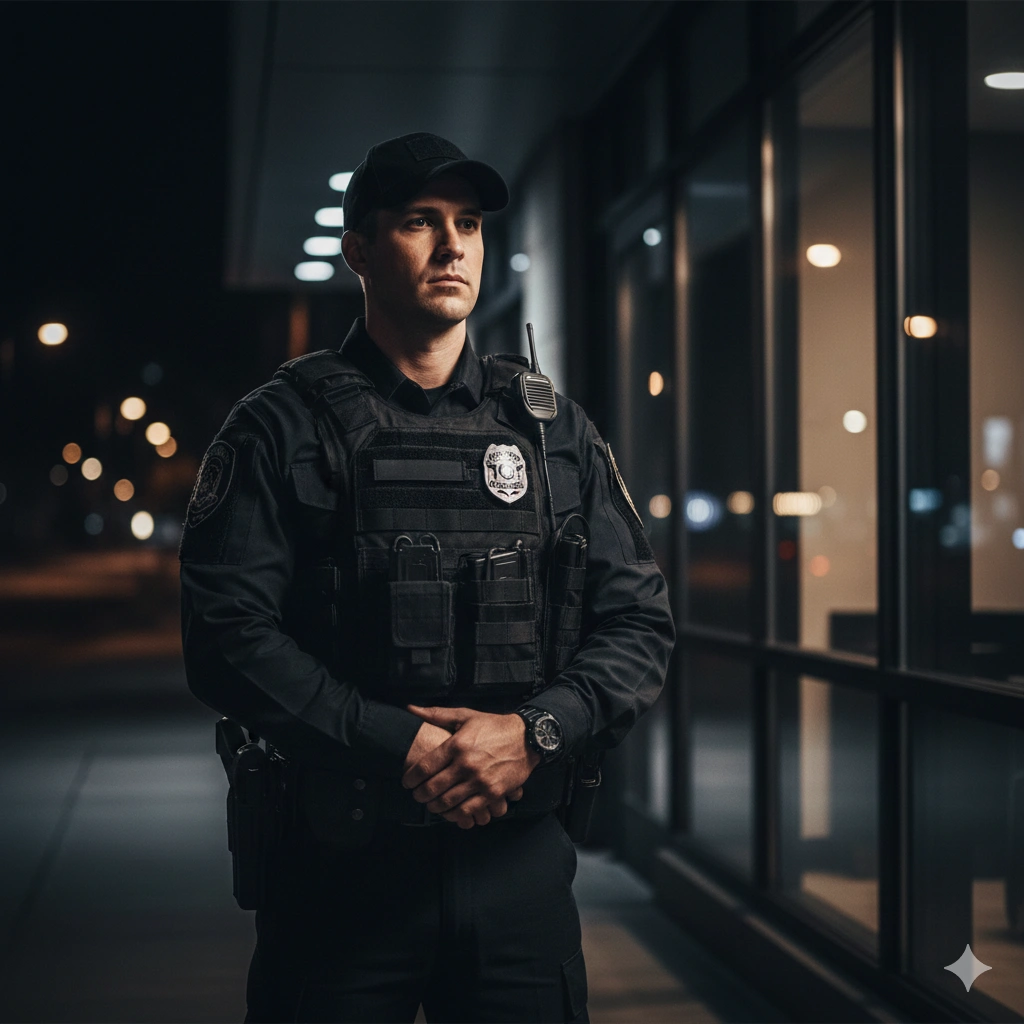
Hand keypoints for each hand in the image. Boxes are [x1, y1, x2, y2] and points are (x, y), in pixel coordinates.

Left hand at [401, 705, 538, 827]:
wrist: (527, 738)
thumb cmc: (493, 726)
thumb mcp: (465, 716)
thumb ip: (437, 714)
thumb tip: (411, 709)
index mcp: (457, 744)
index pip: (425, 767)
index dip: (411, 778)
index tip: (406, 782)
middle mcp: (466, 764)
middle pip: (433, 787)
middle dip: (420, 795)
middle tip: (416, 795)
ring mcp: (480, 780)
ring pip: (448, 801)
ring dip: (434, 806)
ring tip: (431, 804)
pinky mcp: (492, 793)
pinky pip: (468, 810)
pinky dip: (454, 814)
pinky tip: (450, 811)